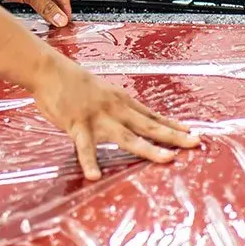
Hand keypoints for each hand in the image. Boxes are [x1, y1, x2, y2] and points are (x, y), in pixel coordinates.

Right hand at [32, 57, 200, 179]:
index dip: (172, 125)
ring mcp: (97, 118)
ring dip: (149, 149)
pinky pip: (84, 147)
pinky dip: (89, 162)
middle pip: (149, 126)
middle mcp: (115, 109)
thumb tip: (121, 118)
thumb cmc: (70, 80)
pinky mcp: (77, 124)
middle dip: (174, 136)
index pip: (151, 116)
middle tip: (196, 143)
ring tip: (168, 159)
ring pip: (127, 137)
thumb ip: (111, 106)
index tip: (192, 132)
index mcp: (120, 100)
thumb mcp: (99, 90)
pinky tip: (94, 175)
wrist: (47, 70)